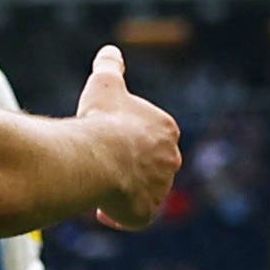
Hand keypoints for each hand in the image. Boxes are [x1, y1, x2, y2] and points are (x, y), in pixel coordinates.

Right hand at [75, 47, 180, 230]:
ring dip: (125, 192)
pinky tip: (101, 211)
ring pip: (144, 194)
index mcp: (167, 130)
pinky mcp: (145, 214)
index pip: (150, 136)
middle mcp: (171, 162)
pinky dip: (119, 216)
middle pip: (150, 166)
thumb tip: (110, 51)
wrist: (98, 157)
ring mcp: (160, 191)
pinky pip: (134, 218)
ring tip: (101, 188)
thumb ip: (110, 67)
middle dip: (130, 167)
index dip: (127, 138)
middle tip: (104, 164)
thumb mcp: (105, 84)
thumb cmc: (102, 119)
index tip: (108, 137)